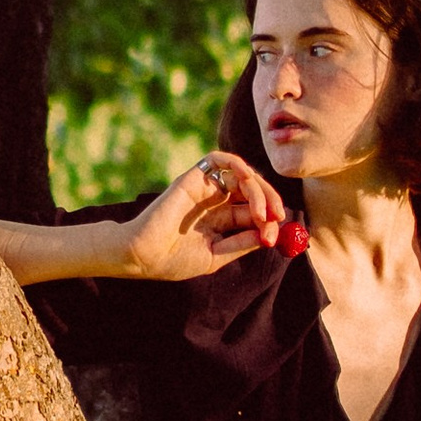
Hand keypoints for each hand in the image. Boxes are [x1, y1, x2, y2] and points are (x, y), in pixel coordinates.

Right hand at [120, 153, 287, 280]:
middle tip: (277, 217)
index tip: (273, 236)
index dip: (269, 221)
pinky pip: (221, 160)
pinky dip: (239, 165)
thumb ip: (242, 243)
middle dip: (270, 202)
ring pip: (244, 176)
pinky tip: (248, 181)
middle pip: (254, 191)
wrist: (143, 255)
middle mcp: (217, 201)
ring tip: (261, 214)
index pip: (255, 212)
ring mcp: (206, 188)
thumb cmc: (175, 260)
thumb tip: (270, 233)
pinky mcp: (195, 177)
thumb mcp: (217, 255)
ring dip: (259, 191)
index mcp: (222, 221)